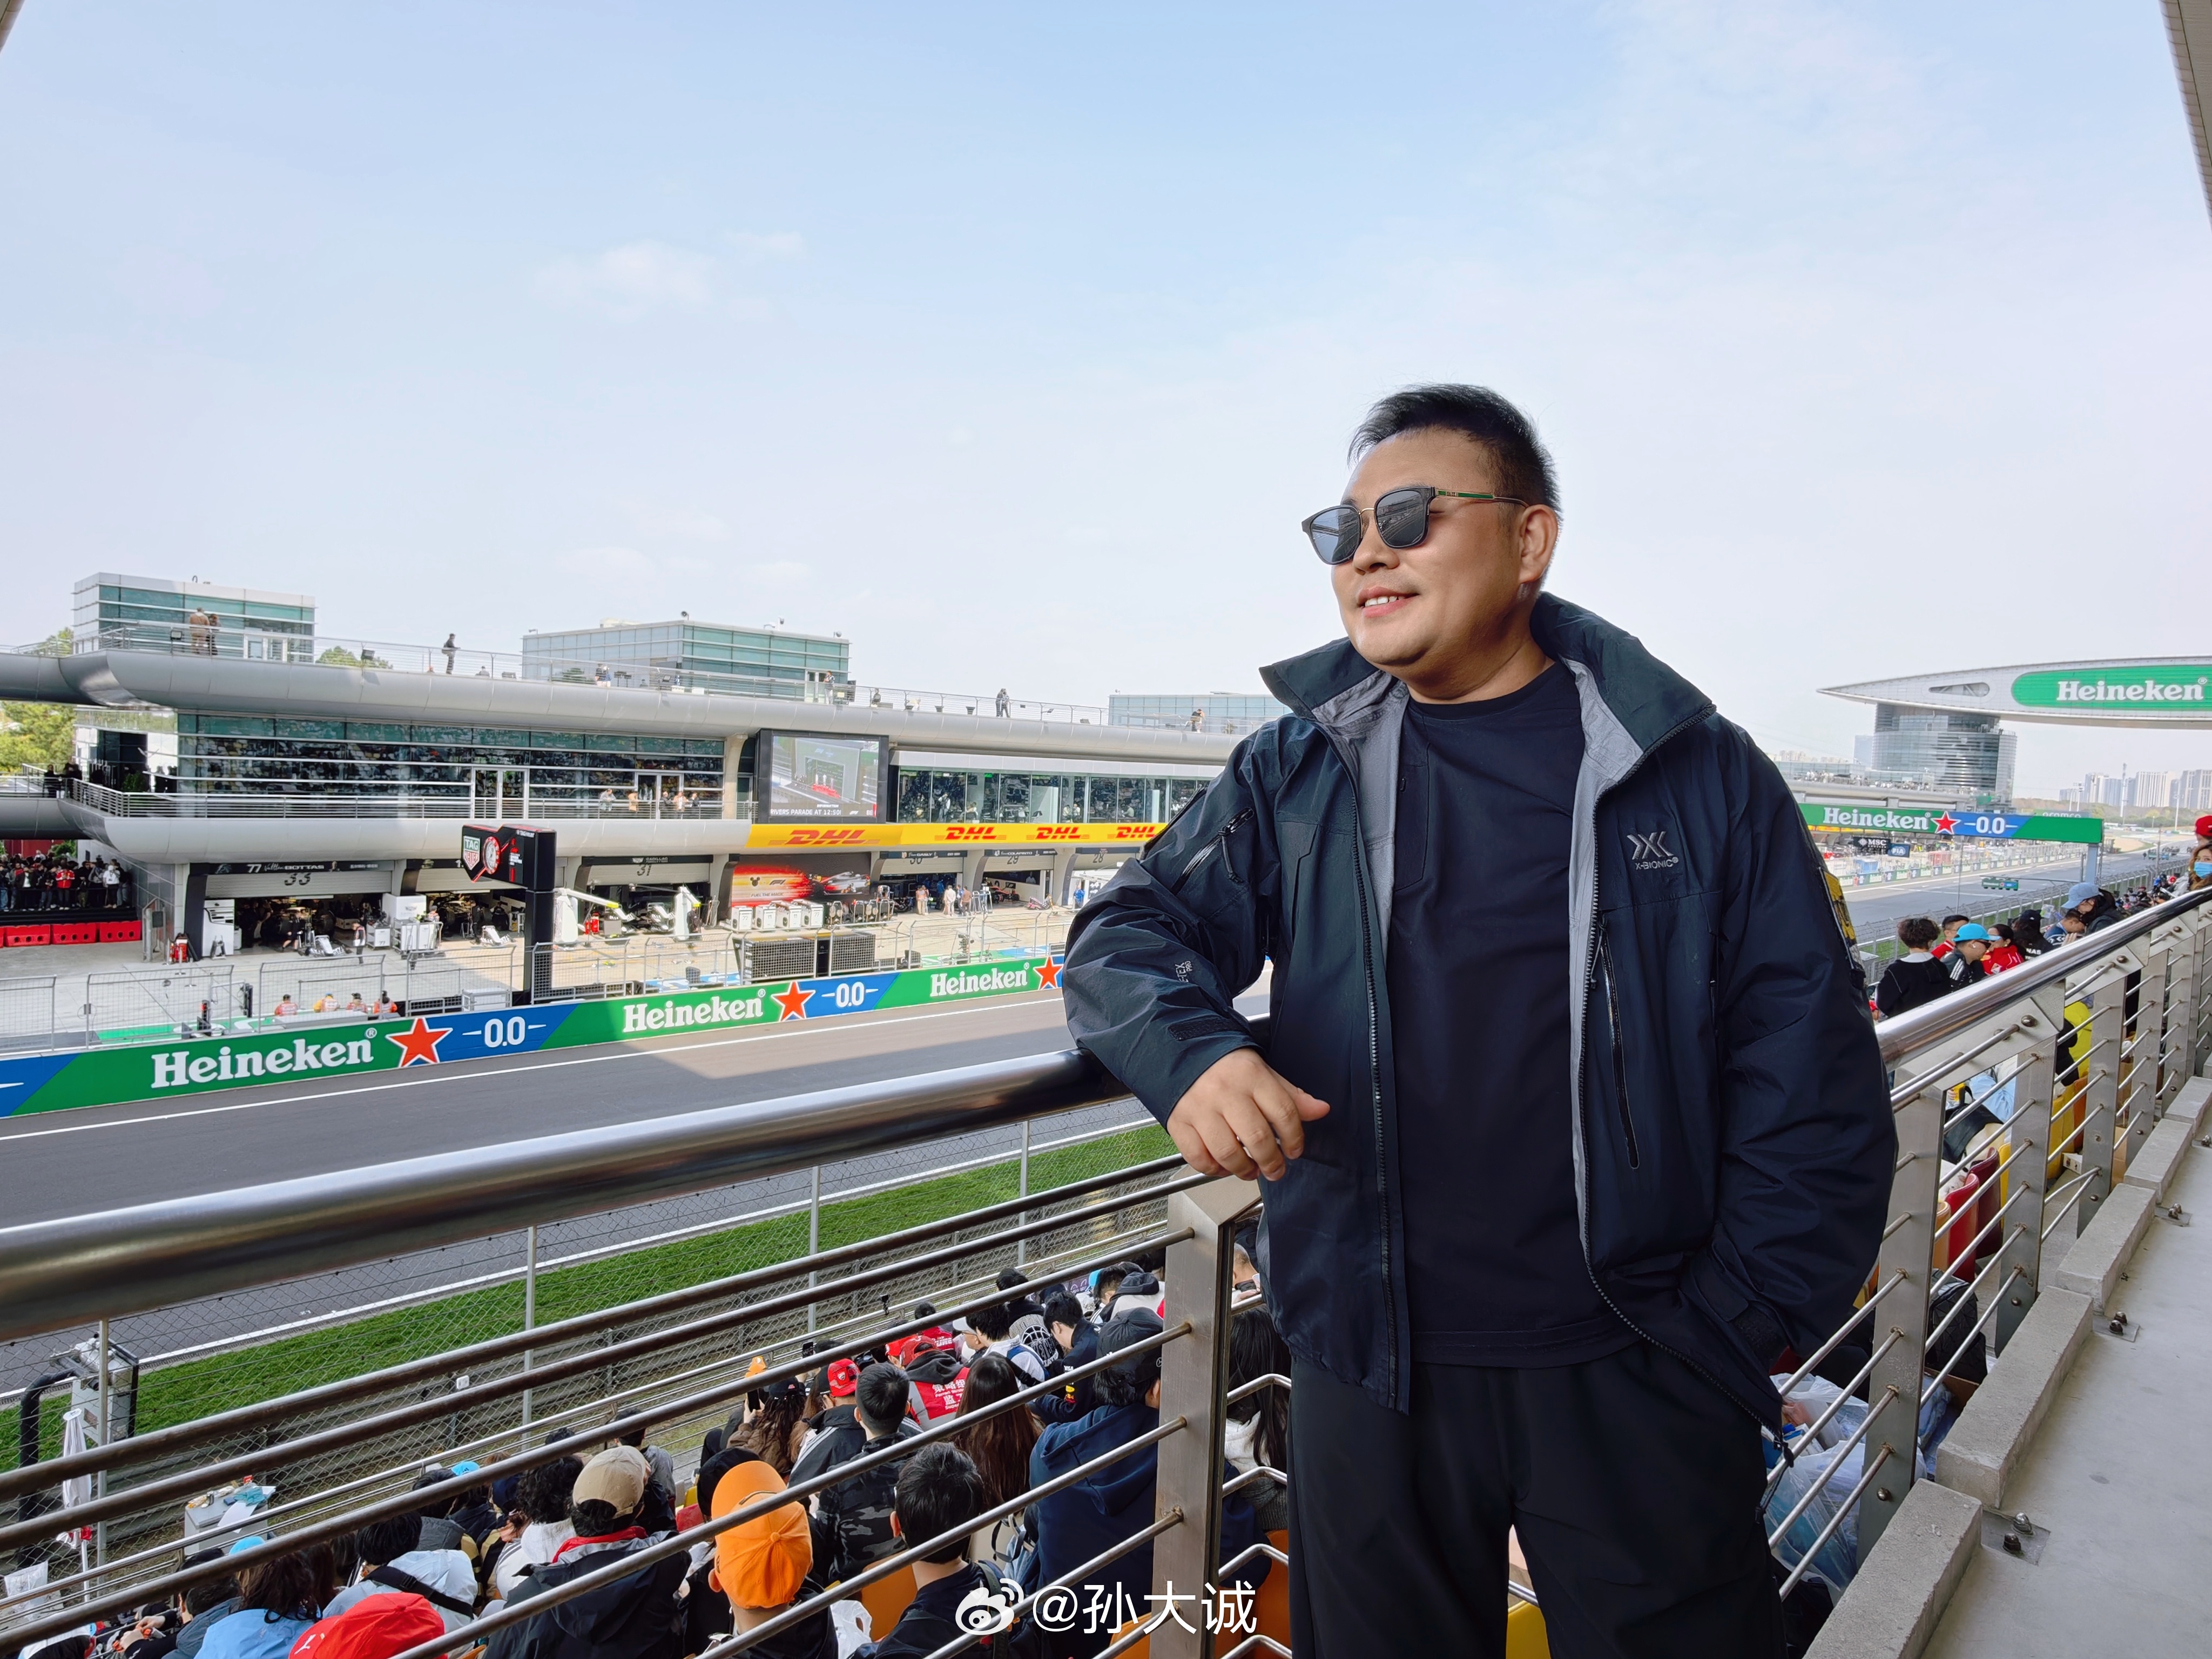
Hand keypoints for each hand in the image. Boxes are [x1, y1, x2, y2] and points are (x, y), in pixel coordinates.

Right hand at [1165, 1049, 1329, 1180]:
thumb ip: (1291, 1096)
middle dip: (1271, 1161)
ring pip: (1227, 1152)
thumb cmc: (1227, 1067)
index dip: (1295, 1138)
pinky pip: (1197, 1157)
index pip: (1283, 1112)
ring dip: (1244, 1170)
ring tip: (1251, 1170)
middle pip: (1257, 1137)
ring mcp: (1199, 1108)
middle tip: (1276, 1170)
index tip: (1295, 1151)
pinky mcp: (1179, 1122)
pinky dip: (1212, 1169)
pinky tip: (1223, 1166)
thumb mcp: (1264, 1073)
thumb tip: (1321, 1110)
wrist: (1184, 1053)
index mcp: (1251, 1076)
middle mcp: (1224, 1092)